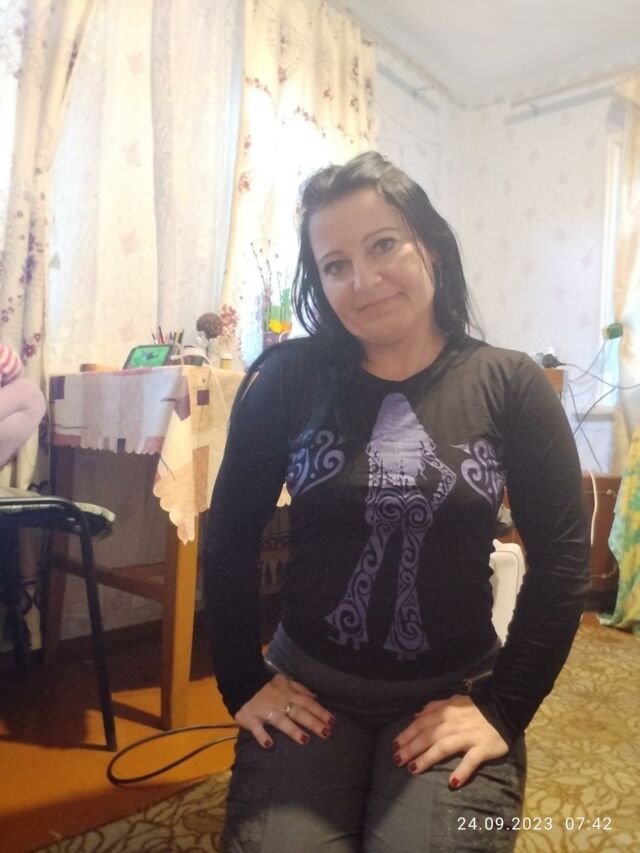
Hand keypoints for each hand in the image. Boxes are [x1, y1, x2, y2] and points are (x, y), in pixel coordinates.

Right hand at [235, 673, 334, 748]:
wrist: (241, 684)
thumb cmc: (266, 686)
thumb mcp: (284, 681)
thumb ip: (300, 688)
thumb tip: (316, 696)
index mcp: (288, 694)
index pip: (308, 703)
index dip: (320, 711)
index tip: (333, 722)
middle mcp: (280, 703)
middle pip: (298, 713)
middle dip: (313, 722)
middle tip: (326, 733)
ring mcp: (265, 711)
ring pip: (281, 721)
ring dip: (292, 730)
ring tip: (304, 740)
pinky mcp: (251, 719)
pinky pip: (257, 729)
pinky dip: (262, 736)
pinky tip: (269, 745)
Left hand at [392, 694, 507, 787]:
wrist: (504, 708)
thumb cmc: (476, 708)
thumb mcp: (453, 701)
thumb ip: (434, 707)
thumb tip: (415, 715)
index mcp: (445, 712)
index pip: (421, 724)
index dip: (407, 734)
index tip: (395, 745)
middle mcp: (453, 724)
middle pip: (428, 736)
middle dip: (410, 748)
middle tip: (397, 760)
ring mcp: (468, 737)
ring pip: (443, 748)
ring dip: (427, 759)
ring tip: (413, 769)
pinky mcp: (482, 749)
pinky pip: (471, 761)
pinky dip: (462, 771)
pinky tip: (452, 782)